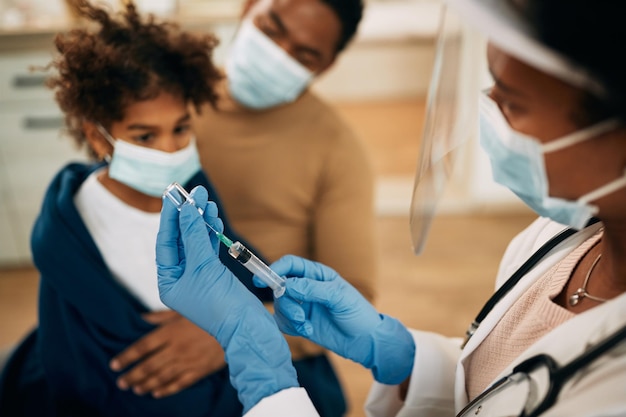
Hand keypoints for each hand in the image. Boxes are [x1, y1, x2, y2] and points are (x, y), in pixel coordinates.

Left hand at [110, 310, 225, 397]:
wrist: (236, 326)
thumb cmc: (209, 314)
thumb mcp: (184, 309)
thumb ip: (162, 316)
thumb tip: (143, 318)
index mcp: (170, 332)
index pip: (142, 347)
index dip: (126, 357)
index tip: (115, 364)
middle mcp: (176, 349)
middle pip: (148, 366)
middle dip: (132, 375)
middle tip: (121, 382)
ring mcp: (187, 362)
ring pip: (161, 377)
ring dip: (145, 384)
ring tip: (135, 389)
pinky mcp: (199, 371)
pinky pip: (179, 384)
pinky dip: (166, 389)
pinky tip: (156, 393)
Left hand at [156, 186, 298, 411]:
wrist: (248, 327)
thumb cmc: (222, 304)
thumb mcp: (204, 267)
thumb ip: (194, 236)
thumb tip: (186, 209)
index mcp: (168, 281)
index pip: (166, 242)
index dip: (171, 218)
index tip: (175, 197)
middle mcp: (180, 278)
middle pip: (180, 239)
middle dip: (188, 216)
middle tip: (194, 192)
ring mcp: (198, 276)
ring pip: (196, 241)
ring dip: (201, 221)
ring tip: (206, 201)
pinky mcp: (215, 274)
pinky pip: (209, 248)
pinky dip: (211, 233)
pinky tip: (214, 218)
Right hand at [271, 255, 415, 383]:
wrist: (365, 342)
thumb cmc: (357, 314)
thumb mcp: (339, 297)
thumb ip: (313, 289)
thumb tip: (288, 285)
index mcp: (317, 275)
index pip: (290, 264)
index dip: (275, 269)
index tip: (262, 280)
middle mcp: (307, 287)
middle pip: (281, 287)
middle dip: (286, 302)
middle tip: (300, 315)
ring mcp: (303, 305)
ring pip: (281, 306)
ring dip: (290, 317)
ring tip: (306, 325)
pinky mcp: (301, 322)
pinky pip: (284, 322)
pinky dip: (291, 327)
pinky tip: (308, 331)